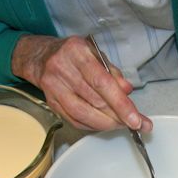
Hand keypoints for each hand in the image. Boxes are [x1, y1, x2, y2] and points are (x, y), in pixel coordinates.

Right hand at [11, 35, 151, 131]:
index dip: (121, 104)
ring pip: (83, 114)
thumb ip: (113, 72)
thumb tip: (127, 91)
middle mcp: (63, 68)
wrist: (41, 56)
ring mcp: (53, 86)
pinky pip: (74, 120)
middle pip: (95, 100)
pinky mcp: (50, 102)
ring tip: (121, 124)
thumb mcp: (96, 54)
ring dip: (106, 123)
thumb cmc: (74, 55)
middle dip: (118, 116)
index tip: (136, 119)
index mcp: (77, 52)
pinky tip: (104, 124)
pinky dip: (92, 125)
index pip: (102, 83)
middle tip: (135, 124)